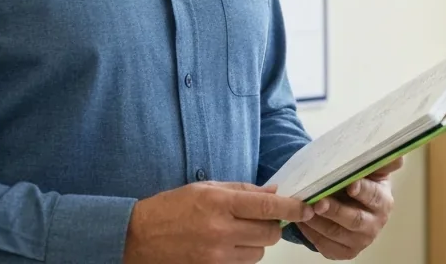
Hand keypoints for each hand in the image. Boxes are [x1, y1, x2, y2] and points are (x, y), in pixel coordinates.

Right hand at [123, 181, 312, 263]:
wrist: (138, 237)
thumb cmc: (171, 208)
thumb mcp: (206, 188)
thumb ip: (243, 190)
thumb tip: (275, 192)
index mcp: (219, 203)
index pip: (268, 205)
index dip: (292, 207)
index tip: (307, 207)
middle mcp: (220, 230)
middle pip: (270, 233)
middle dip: (271, 225)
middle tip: (258, 218)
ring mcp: (216, 255)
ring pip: (259, 252)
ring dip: (255, 242)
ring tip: (234, 232)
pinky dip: (242, 255)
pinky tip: (225, 245)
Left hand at [296, 156, 403, 259]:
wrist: (355, 204)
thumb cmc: (363, 183)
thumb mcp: (373, 170)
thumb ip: (382, 162)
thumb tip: (398, 156)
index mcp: (383, 202)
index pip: (373, 196)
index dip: (362, 191)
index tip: (350, 185)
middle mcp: (374, 224)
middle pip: (354, 219)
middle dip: (334, 211)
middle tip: (318, 202)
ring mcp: (359, 241)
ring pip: (336, 233)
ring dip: (317, 222)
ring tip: (303, 209)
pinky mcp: (345, 252)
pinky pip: (325, 245)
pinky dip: (311, 234)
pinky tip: (301, 221)